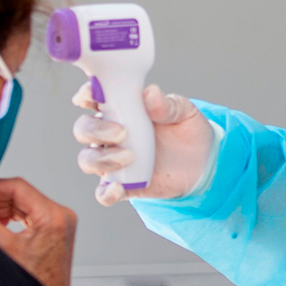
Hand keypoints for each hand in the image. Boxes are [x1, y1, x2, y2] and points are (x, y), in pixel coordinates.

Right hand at [0, 178, 77, 285]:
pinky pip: (28, 215)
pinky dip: (10, 217)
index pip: (17, 186)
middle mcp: (60, 216)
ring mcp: (59, 223)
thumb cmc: (32, 283)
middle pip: (20, 194)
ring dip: (0, 209)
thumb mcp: (1, 247)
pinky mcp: (54, 231)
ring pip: (22, 204)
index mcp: (53, 216)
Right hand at [73, 83, 215, 205]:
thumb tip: (150, 92)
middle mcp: (109, 133)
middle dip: (95, 130)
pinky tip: (118, 188)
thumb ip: (167, 104)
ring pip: (87, 159)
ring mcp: (113, 160)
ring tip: (129, 157)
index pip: (92, 97)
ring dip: (101, 159)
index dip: (86, 94)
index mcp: (120, 108)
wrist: (202, 163)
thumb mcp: (184, 113)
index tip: (93, 96)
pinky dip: (105, 192)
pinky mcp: (123, 185)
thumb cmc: (187, 131)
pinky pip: (102, 193)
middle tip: (123, 133)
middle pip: (83, 129)